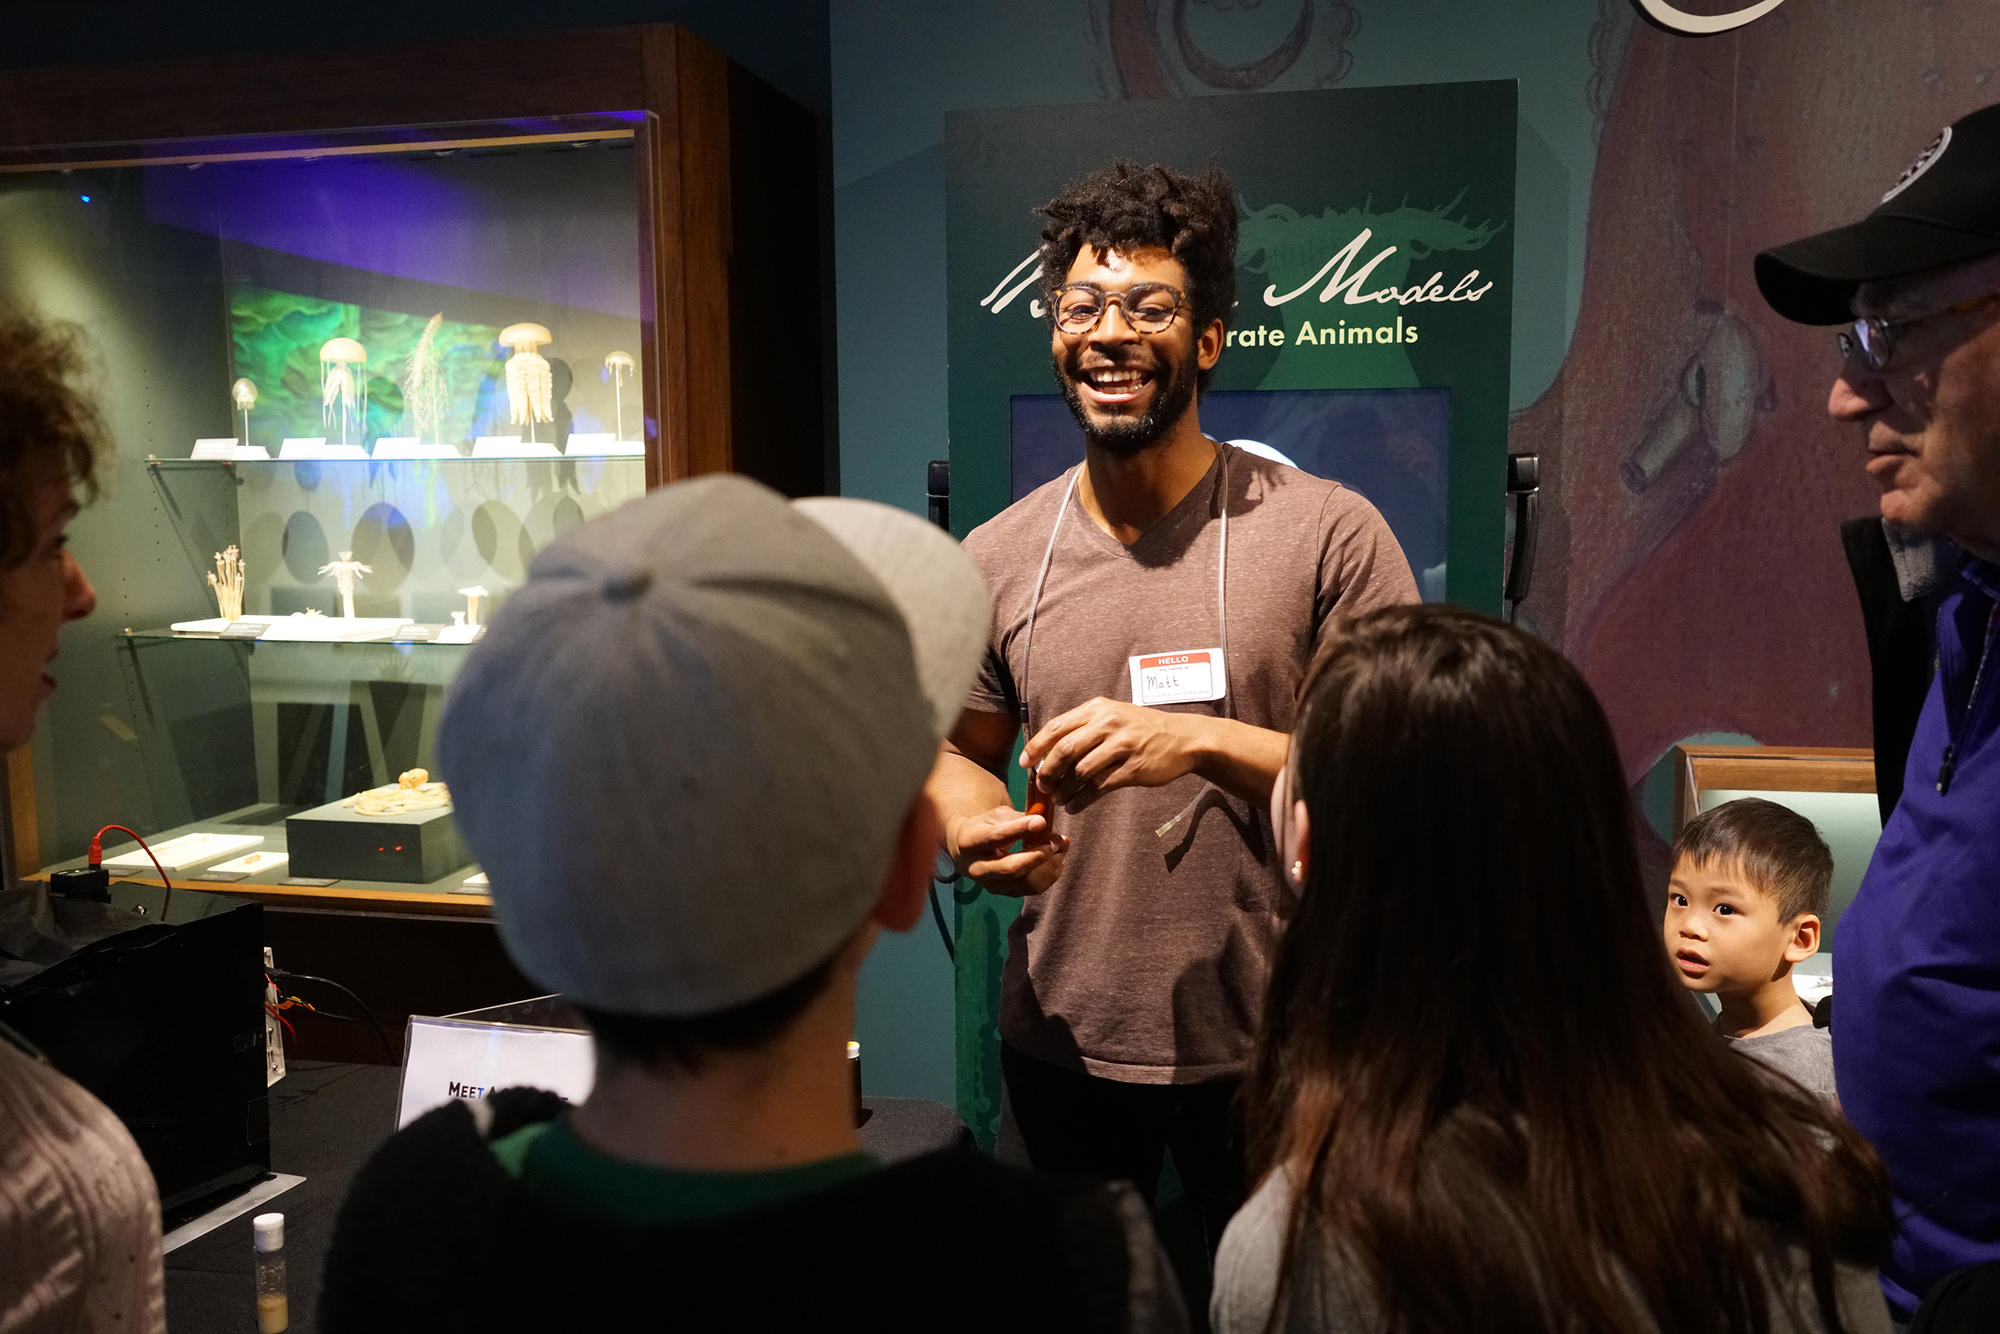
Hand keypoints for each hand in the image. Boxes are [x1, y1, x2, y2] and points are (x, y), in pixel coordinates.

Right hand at [949, 805, 1068, 896]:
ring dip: (1050, 865)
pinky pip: (1034, 889)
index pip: (995, 838)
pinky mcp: (1006, 894)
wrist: (970, 850)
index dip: (1019, 830)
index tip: (1041, 822)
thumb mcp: (997, 816)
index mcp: (970, 842)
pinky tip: (1056, 858)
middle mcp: (977, 869)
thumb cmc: (987, 827)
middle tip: (1057, 840)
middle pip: (1011, 868)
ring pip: (1027, 883)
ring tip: (1061, 846)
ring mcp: (991, 885)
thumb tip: (1044, 824)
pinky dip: (1050, 873)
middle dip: (1039, 854)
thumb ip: (1019, 819)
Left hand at [1021, 697, 1200, 811]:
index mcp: (1097, 709)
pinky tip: (1076, 806)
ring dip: (1064, 790)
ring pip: (1080, 772)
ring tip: (1060, 799)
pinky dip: (1082, 800)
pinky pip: (1099, 788)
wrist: (1182, 738)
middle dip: (1047, 772)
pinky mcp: (1134, 768)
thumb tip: (1048, 752)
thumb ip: (1083, 728)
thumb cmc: (1141, 729)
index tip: (1025, 764)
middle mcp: (1108, 724)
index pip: (1057, 727)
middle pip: (1064, 750)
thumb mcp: (1113, 716)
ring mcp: (1122, 746)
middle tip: (1042, 786)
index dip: (1036, 747)